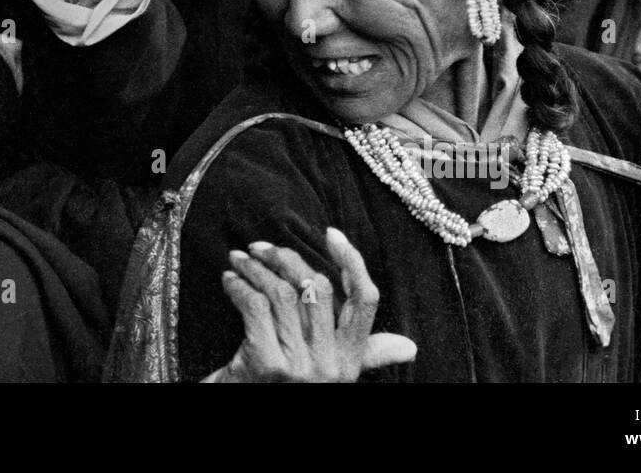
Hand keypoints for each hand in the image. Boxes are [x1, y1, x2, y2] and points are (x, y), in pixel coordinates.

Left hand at [205, 227, 416, 382]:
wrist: (246, 407)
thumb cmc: (286, 382)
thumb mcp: (332, 371)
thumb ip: (367, 353)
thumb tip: (410, 347)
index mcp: (350, 358)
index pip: (366, 300)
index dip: (353, 262)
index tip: (332, 233)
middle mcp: (330, 363)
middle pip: (319, 287)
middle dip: (287, 257)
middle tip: (261, 247)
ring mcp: (300, 365)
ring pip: (284, 292)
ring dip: (256, 268)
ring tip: (240, 259)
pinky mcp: (268, 363)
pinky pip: (256, 306)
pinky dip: (239, 287)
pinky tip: (230, 280)